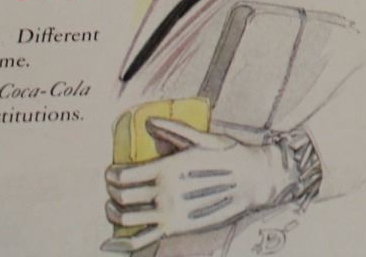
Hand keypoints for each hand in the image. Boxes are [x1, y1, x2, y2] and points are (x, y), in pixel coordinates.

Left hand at [102, 119, 296, 250]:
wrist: (254, 180)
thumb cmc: (229, 154)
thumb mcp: (202, 138)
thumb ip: (172, 130)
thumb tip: (148, 121)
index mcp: (166, 169)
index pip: (122, 176)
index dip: (110, 175)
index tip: (112, 172)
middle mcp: (164, 193)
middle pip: (120, 196)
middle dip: (111, 191)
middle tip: (114, 187)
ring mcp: (169, 213)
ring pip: (124, 219)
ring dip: (112, 213)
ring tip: (114, 207)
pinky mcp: (176, 228)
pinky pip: (141, 241)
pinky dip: (121, 245)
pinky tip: (110, 243)